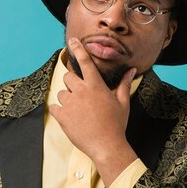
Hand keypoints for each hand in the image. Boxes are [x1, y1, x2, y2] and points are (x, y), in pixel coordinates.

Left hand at [48, 38, 138, 186]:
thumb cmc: (116, 124)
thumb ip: (123, 84)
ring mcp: (70, 104)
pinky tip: (71, 118)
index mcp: (96, 86)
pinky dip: (60, 111)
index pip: (85, 61)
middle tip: (81, 96)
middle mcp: (81, 91)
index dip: (78, 49)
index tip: (72, 40)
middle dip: (72, 84)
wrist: (107, 146)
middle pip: (68, 77)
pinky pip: (54, 107)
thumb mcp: (122, 102)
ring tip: (79, 112)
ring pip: (61, 93)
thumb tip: (132, 70)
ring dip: (67, 99)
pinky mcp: (61, 116)